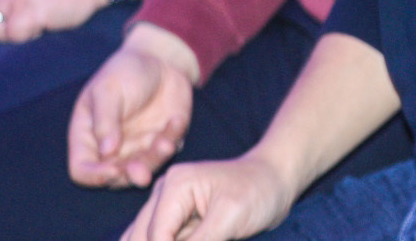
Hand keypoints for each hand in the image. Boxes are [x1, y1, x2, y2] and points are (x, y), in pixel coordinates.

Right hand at [70, 25, 200, 188]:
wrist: (159, 59)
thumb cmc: (124, 71)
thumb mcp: (108, 89)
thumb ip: (105, 120)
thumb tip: (106, 153)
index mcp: (88, 137)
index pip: (82, 169)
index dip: (94, 176)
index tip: (112, 171)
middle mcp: (111, 149)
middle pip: (115, 177)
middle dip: (130, 177)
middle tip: (142, 174)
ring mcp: (137, 148)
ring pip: (144, 169)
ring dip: (155, 162)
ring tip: (166, 144)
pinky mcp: (161, 141)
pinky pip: (168, 151)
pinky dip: (173, 139)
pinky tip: (176, 120)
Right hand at [123, 152, 298, 240]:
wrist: (274, 180)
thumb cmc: (258, 191)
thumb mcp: (230, 218)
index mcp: (175, 185)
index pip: (155, 235)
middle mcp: (163, 193)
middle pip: (142, 238)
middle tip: (207, 239)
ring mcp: (166, 206)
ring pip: (143, 239)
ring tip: (208, 237)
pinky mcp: (175, 220)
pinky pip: (158, 239)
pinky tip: (200, 238)